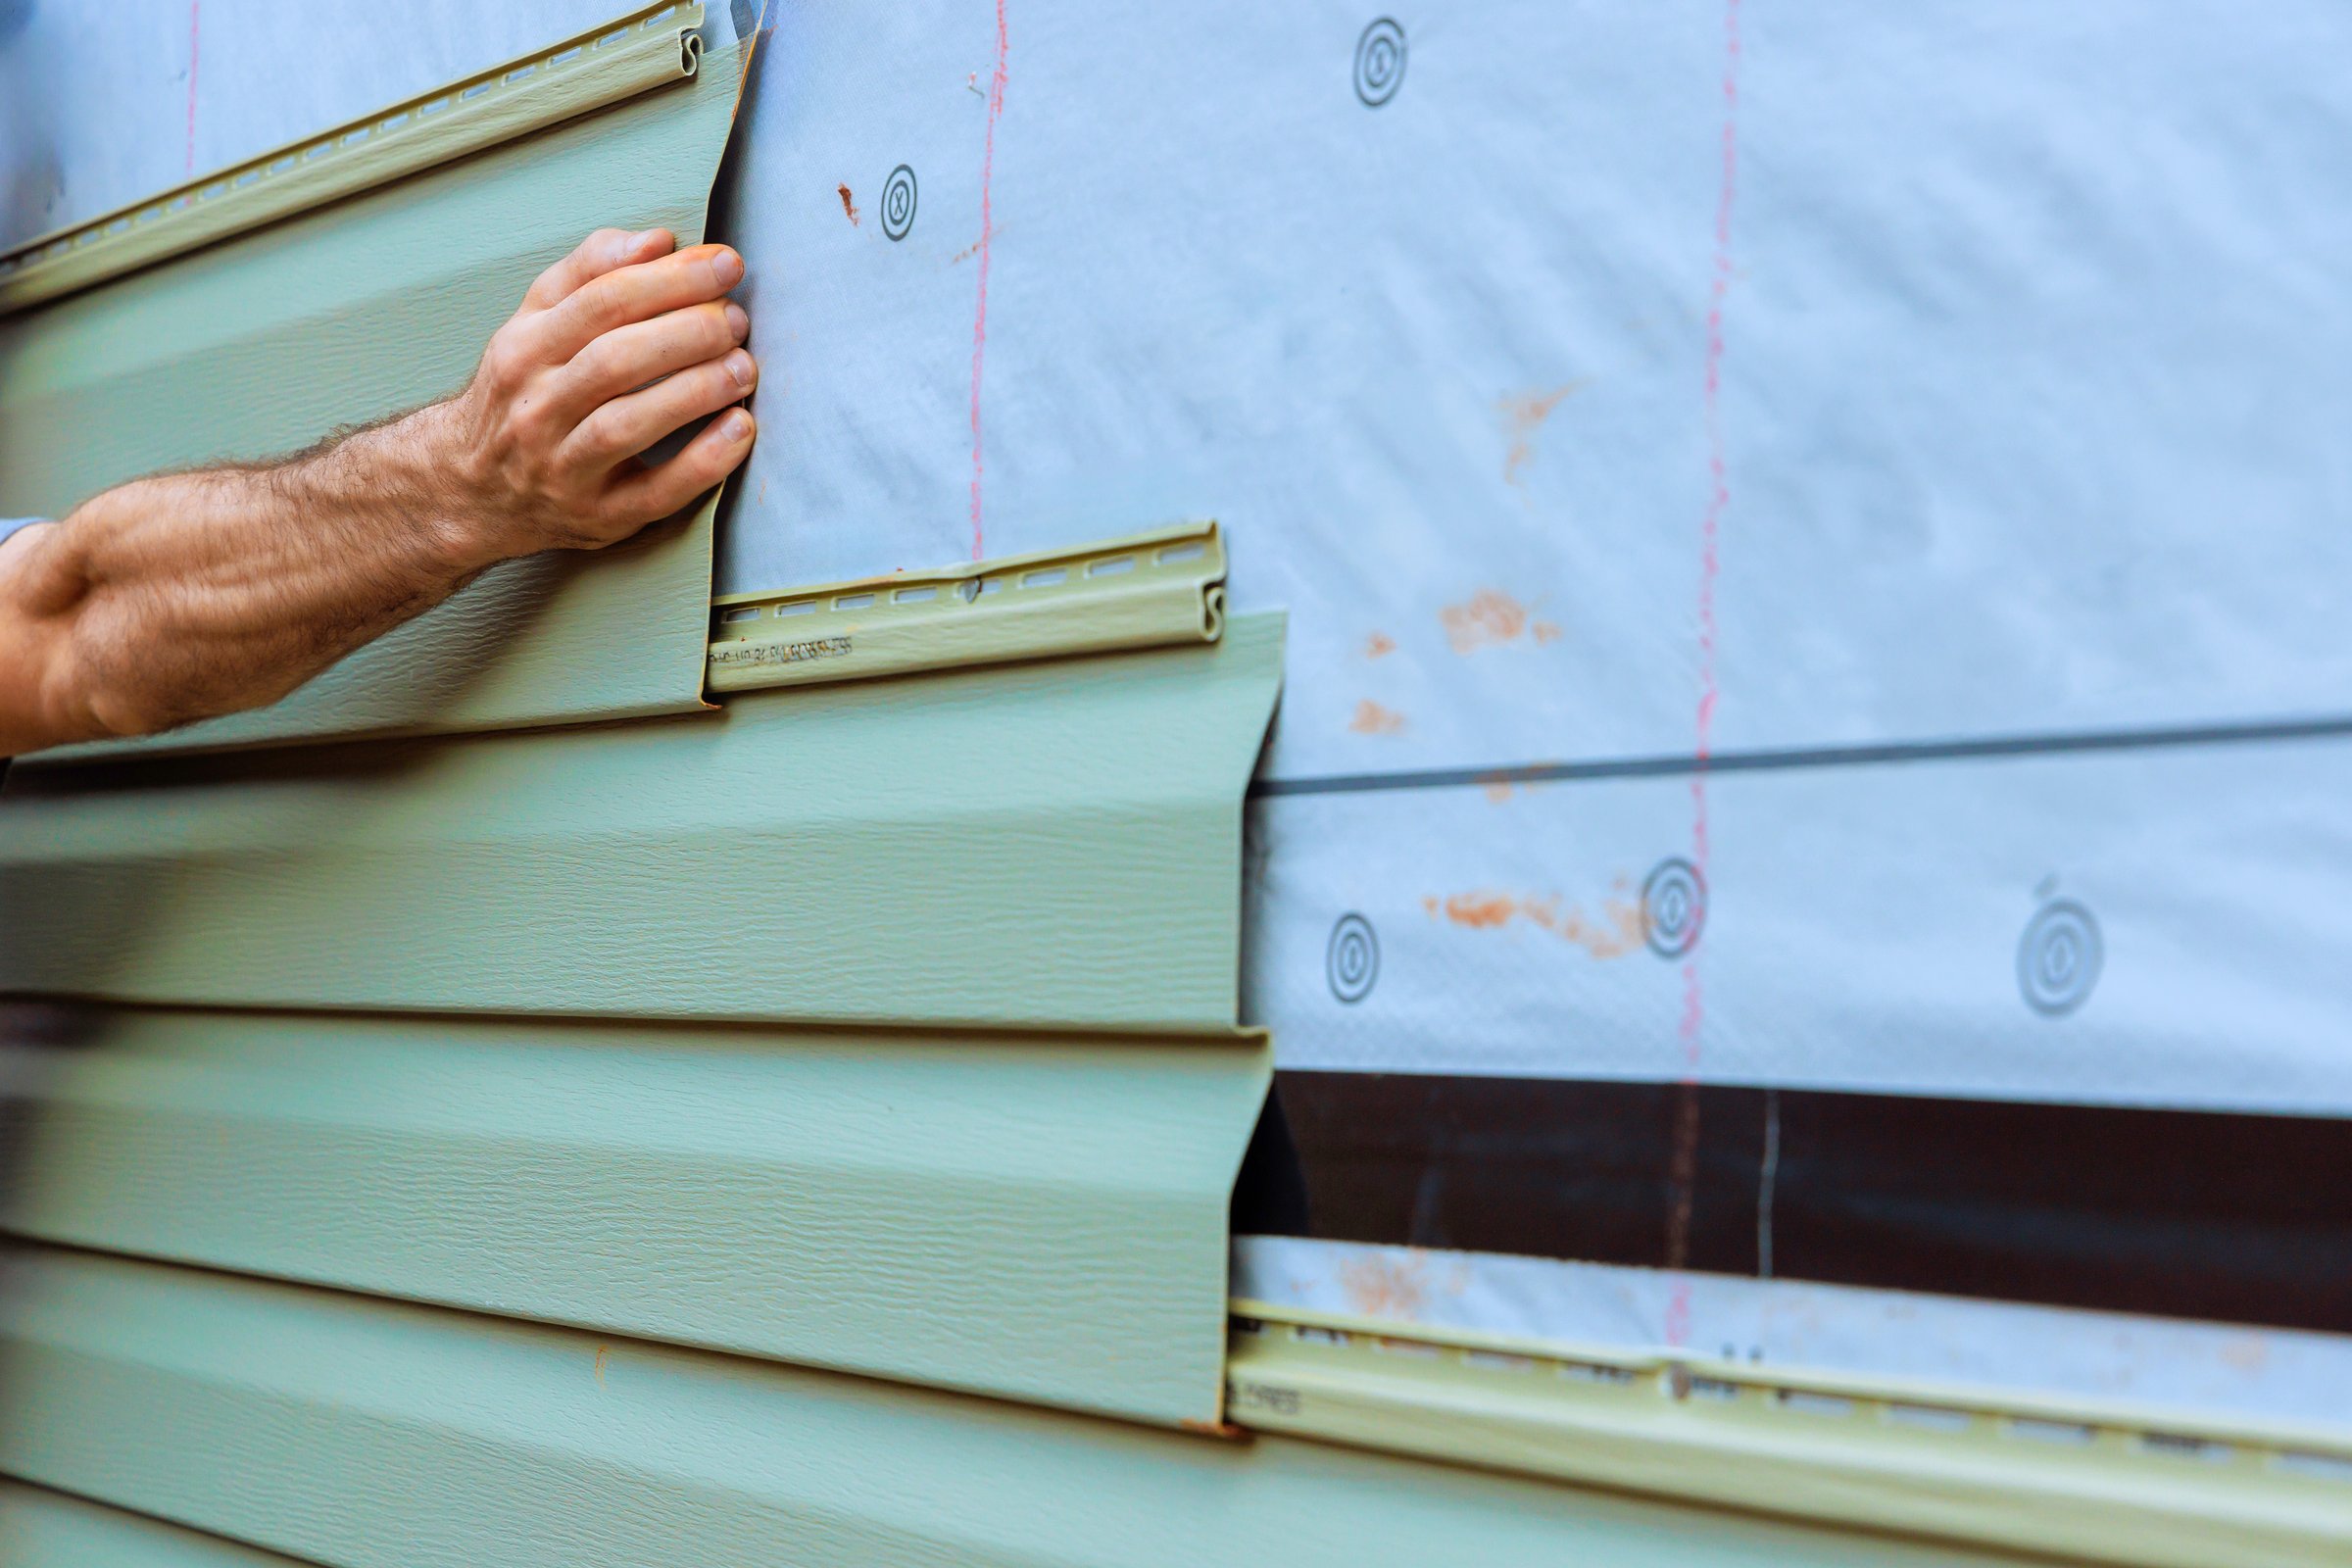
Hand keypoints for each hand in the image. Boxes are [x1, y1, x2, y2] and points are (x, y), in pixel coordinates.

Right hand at [423, 227, 757, 567]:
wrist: (471, 489)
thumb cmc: (521, 395)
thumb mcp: (534, 323)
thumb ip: (590, 274)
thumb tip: (655, 241)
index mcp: (523, 349)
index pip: (602, 301)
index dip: (670, 279)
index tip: (723, 264)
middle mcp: (536, 408)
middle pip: (616, 360)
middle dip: (687, 331)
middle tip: (736, 318)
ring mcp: (564, 468)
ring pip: (627, 423)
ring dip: (696, 390)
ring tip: (743, 366)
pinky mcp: (599, 517)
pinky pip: (655, 492)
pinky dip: (703, 461)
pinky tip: (739, 429)